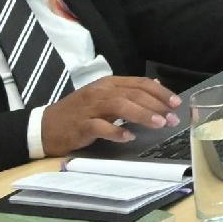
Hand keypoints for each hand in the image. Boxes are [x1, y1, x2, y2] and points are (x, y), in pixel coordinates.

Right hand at [37, 73, 180, 154]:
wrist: (46, 126)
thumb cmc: (79, 113)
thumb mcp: (104, 98)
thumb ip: (128, 92)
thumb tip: (157, 87)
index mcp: (108, 84)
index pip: (139, 83)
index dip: (160, 93)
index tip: (176, 103)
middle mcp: (100, 92)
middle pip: (133, 93)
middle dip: (156, 105)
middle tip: (172, 118)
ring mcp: (89, 108)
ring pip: (119, 106)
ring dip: (141, 114)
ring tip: (158, 123)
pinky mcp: (80, 125)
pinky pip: (100, 127)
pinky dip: (115, 131)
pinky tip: (128, 137)